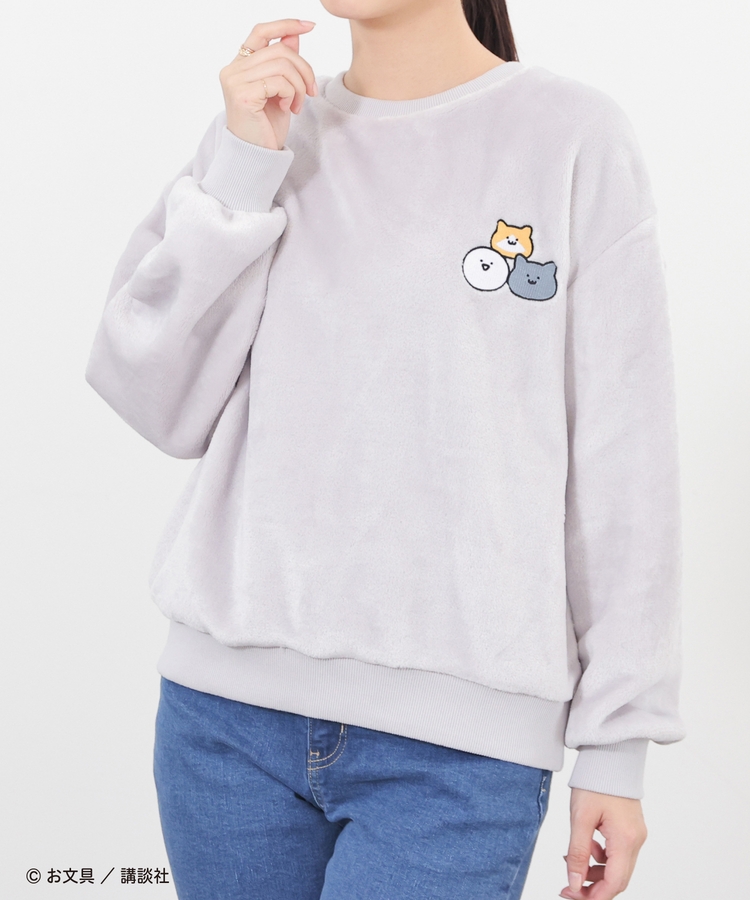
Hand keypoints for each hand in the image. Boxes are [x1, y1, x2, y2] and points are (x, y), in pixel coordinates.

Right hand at [218, 18, 317, 150]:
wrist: (256, 156)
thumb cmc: (266, 127)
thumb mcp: (280, 91)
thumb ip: (283, 63)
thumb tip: (293, 36)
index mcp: (239, 65)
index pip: (261, 31)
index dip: (286, 24)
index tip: (310, 26)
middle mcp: (233, 69)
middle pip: (280, 50)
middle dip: (304, 70)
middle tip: (311, 93)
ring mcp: (235, 81)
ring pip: (282, 65)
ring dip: (300, 86)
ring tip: (298, 105)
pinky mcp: (242, 94)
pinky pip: (279, 82)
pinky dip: (292, 94)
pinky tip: (289, 109)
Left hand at [560, 788, 647, 898]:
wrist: (609, 756)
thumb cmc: (595, 782)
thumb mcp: (580, 819)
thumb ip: (578, 854)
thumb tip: (574, 884)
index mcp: (626, 840)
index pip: (614, 883)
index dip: (594, 896)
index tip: (572, 896)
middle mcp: (636, 841)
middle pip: (618, 879)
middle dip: (593, 888)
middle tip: (569, 888)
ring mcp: (636, 835)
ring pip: (618, 868)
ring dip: (596, 873)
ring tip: (573, 864)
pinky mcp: (631, 829)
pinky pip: (618, 854)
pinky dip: (602, 858)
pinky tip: (587, 848)